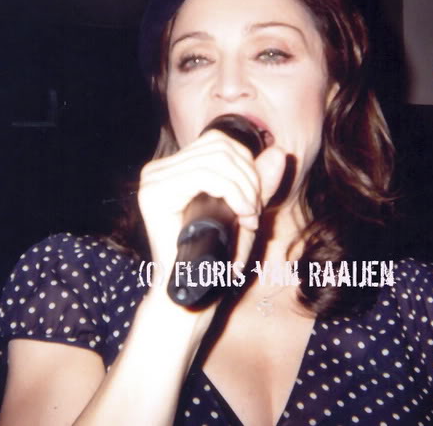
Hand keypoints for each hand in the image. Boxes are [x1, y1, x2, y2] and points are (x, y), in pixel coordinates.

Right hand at [138, 129, 285, 287]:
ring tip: (248, 218)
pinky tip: (240, 216)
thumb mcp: (243, 211)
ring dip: (244, 190)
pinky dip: (233, 194)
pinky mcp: (154, 194)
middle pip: (219, 147)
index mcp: (173, 168)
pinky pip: (204, 176)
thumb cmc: (215, 254)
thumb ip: (260, 181)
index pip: (218, 141)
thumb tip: (279, 152)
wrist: (193, 290)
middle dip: (249, 178)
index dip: (247, 164)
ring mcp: (153, 180)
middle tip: (254, 213)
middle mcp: (158, 170)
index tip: (255, 200)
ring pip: (216, 160)